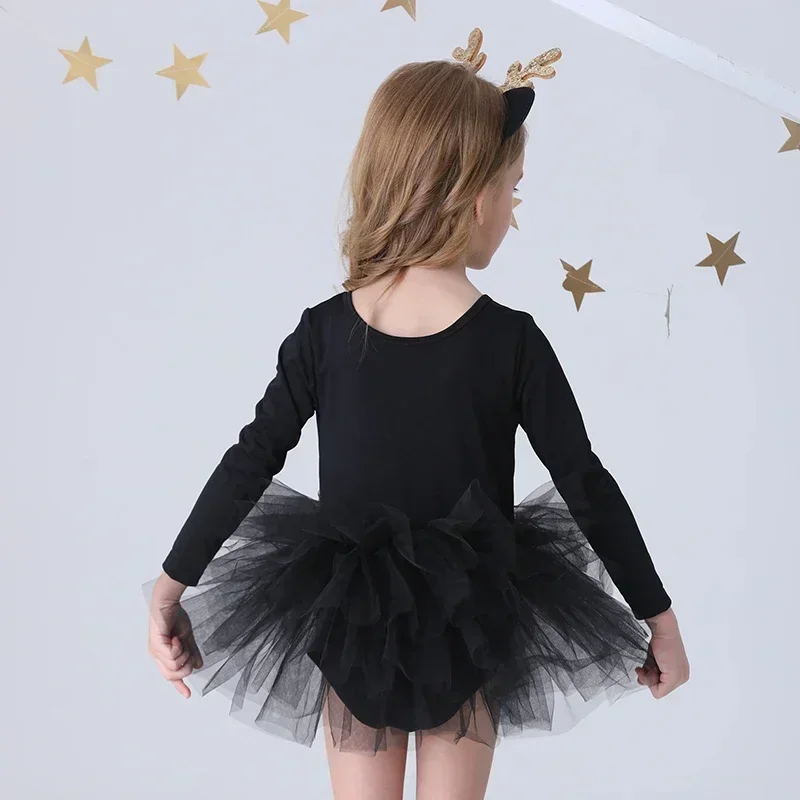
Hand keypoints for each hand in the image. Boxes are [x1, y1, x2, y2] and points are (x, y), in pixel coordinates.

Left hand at [147, 574, 202, 698]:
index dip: (180, 686)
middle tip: (188, 651)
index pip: (171, 675)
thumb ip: (193, 652)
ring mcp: (155, 652)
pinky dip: (178, 647)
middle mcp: (157, 656)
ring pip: (175, 666)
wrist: (168, 603)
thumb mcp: (188, 637)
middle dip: (186, 666)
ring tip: (180, 640)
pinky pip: (172, 656)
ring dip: (183, 653)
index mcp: (164, 656)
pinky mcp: (156, 645)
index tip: (188, 694)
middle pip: (173, 675)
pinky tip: (175, 637)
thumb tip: (198, 665)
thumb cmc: (175, 617)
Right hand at [636, 607, 689, 698]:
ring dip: (647, 677)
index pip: (662, 687)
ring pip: (657, 690)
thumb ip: (653, 672)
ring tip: (647, 664)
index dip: (649, 678)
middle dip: (648, 678)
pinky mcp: (673, 676)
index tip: (645, 667)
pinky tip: (647, 666)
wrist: (664, 630)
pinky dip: (648, 680)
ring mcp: (679, 678)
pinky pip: (658, 692)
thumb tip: (643, 681)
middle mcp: (682, 677)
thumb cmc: (660, 641)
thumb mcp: (656, 660)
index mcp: (681, 674)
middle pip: (659, 689)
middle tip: (646, 666)